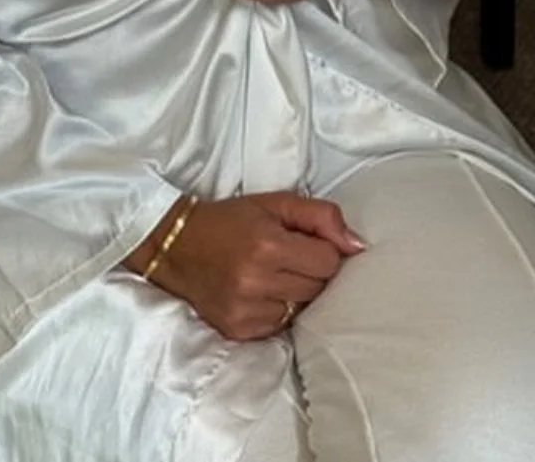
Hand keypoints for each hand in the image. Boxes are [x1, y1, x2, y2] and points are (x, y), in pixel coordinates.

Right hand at [137, 191, 365, 340]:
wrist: (178, 246)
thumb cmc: (232, 220)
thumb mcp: (277, 203)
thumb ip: (322, 217)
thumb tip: (356, 246)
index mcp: (268, 246)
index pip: (328, 262)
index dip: (323, 250)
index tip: (306, 242)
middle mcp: (256, 283)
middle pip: (318, 288)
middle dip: (311, 271)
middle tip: (289, 257)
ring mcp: (245, 312)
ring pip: (302, 310)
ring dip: (296, 293)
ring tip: (274, 274)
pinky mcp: (238, 331)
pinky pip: (280, 326)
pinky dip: (278, 310)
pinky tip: (261, 292)